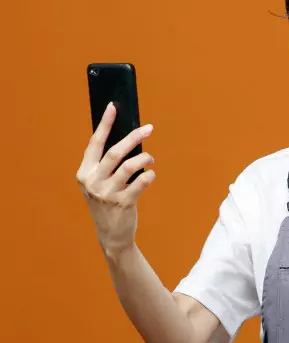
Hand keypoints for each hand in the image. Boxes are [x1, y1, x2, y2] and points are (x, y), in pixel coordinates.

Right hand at [76, 102, 155, 257]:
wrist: (112, 235)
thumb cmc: (109, 202)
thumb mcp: (101, 183)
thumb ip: (108, 164)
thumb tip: (129, 137)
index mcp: (84, 173)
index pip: (95, 143)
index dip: (104, 124)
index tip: (113, 107)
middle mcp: (92, 181)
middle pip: (115, 152)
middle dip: (133, 137)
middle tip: (149, 128)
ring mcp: (106, 193)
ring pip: (130, 166)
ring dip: (145, 158)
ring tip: (150, 159)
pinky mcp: (123, 203)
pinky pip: (141, 181)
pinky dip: (149, 175)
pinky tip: (150, 175)